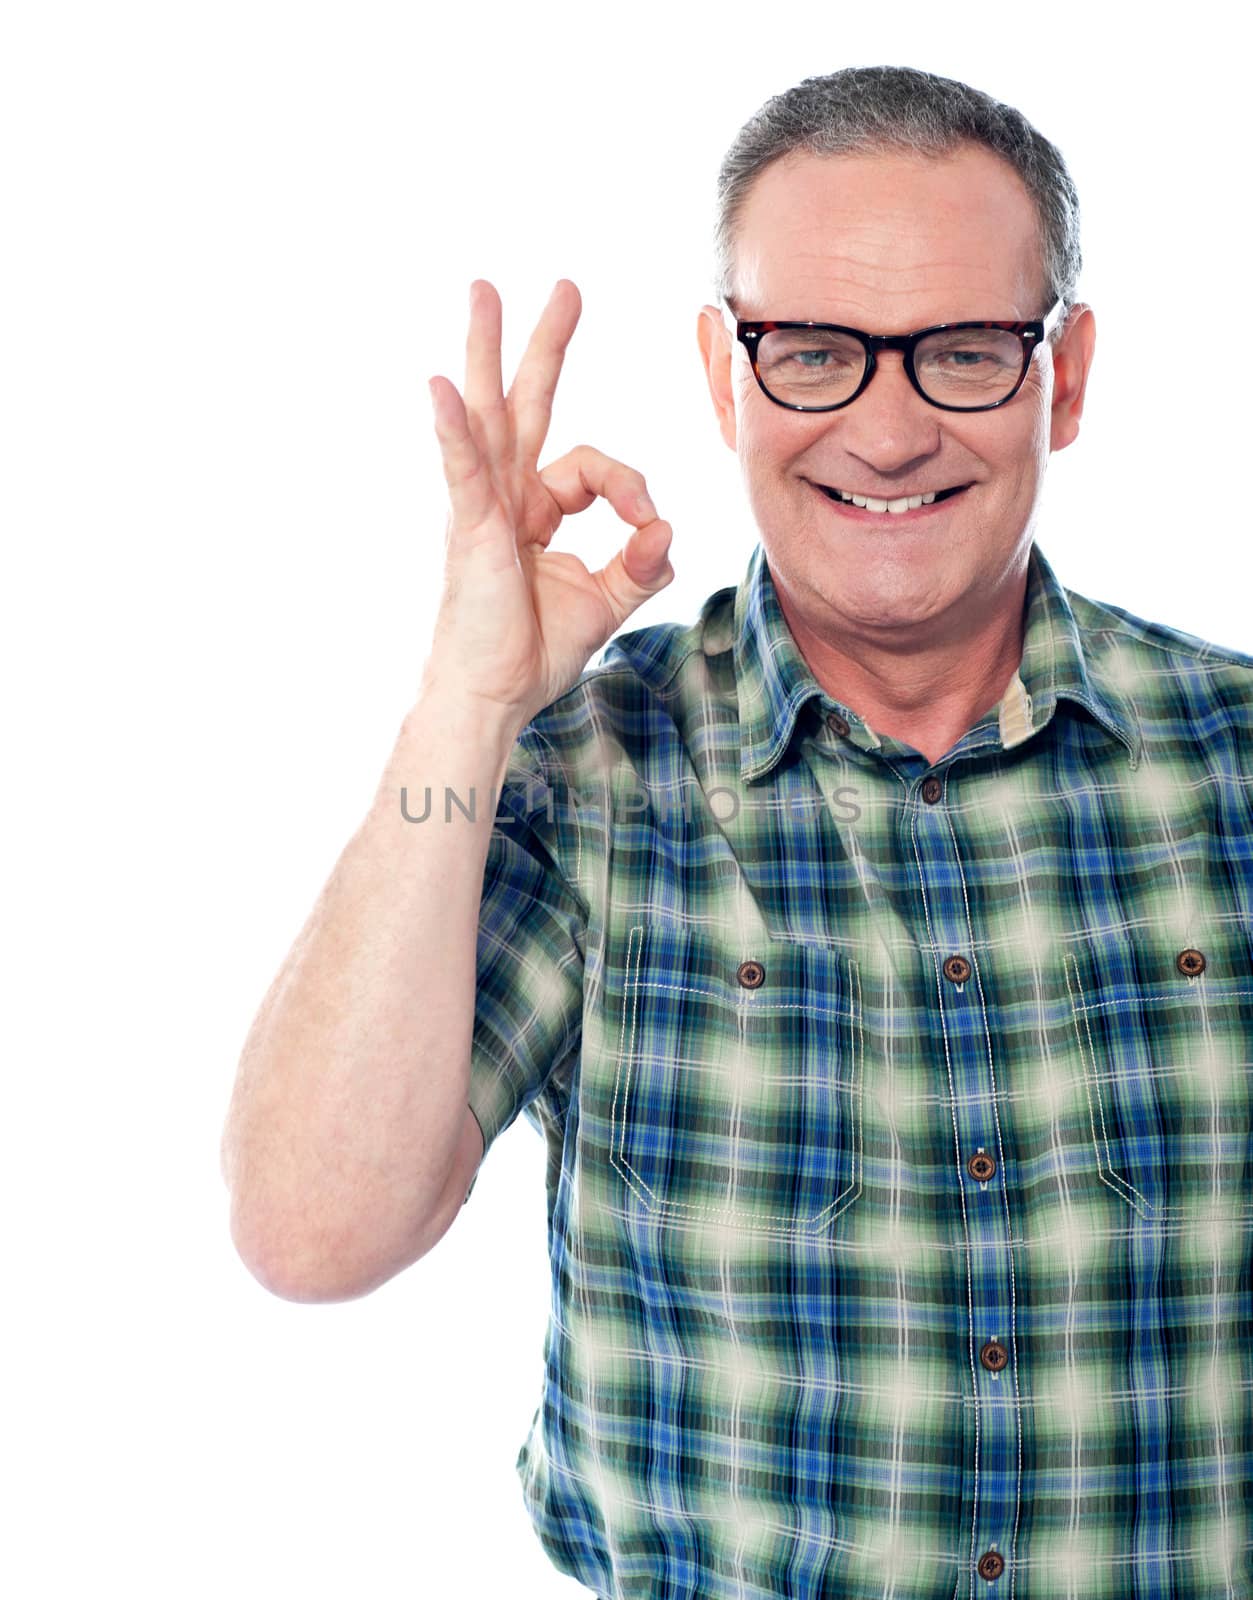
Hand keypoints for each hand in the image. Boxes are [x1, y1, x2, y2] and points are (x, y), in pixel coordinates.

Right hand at [422, 278, 672, 730]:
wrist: (491, 698)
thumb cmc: (533, 652)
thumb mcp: (607, 603)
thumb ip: (642, 564)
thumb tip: (669, 528)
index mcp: (535, 509)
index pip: (591, 465)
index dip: (631, 489)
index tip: (650, 529)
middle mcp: (505, 497)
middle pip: (524, 405)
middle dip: (545, 345)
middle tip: (568, 288)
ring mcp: (482, 509)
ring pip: (488, 415)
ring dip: (487, 351)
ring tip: (484, 290)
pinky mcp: (470, 531)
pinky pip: (463, 470)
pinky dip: (453, 429)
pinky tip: (441, 388)